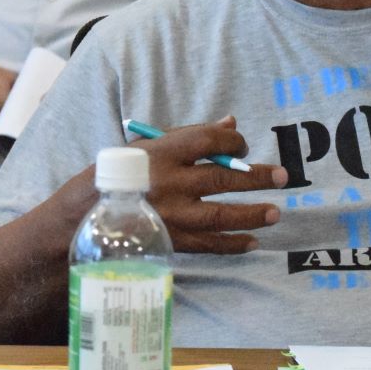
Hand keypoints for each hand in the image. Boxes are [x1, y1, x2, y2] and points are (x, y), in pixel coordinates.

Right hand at [134, 117, 284, 254]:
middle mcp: (169, 183)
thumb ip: (190, 135)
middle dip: (256, 177)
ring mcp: (171, 215)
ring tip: (275, 213)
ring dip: (251, 214)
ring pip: (220, 215)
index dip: (232, 141)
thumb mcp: (148, 145)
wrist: (87, 212)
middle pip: (221, 177)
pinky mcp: (171, 241)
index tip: (243, 145)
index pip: (208, 141)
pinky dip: (232, 244)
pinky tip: (253, 241)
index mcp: (163, 153)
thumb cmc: (124, 172)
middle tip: (283, 177)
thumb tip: (231, 124)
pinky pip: (209, 245)